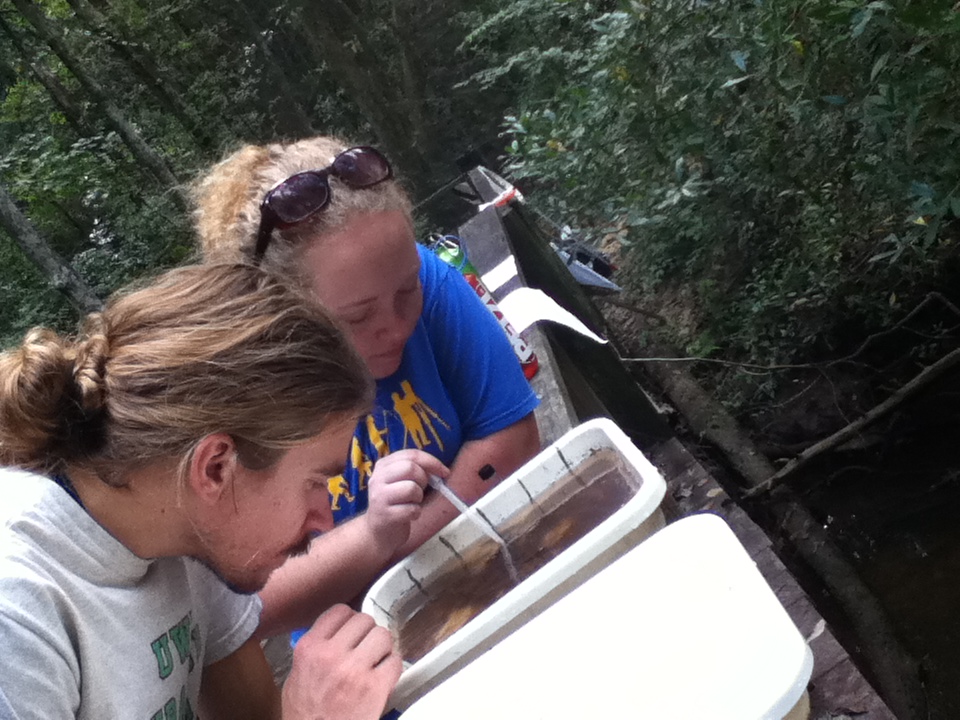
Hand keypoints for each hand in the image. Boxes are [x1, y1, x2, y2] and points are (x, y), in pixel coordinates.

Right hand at [281, 604, 402, 719]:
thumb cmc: (305, 715)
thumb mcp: (296, 675)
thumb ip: (315, 649)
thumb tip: (333, 634)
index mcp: (310, 648)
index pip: (339, 611)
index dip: (350, 619)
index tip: (354, 628)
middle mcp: (331, 654)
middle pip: (364, 620)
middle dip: (368, 633)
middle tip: (367, 646)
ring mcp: (354, 670)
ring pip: (383, 636)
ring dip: (382, 648)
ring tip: (376, 661)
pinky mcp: (375, 687)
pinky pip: (394, 661)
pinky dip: (392, 667)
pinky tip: (383, 676)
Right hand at [363, 449, 448, 554]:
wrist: (378, 531)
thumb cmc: (395, 502)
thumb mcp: (400, 481)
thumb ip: (415, 470)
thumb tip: (439, 469)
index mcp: (383, 465)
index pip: (411, 454)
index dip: (431, 462)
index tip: (444, 472)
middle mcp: (377, 478)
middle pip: (410, 468)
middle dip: (423, 479)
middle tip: (421, 490)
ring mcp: (379, 497)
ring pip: (412, 488)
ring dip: (418, 498)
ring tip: (412, 503)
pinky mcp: (384, 515)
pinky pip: (411, 509)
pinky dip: (416, 513)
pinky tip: (409, 515)